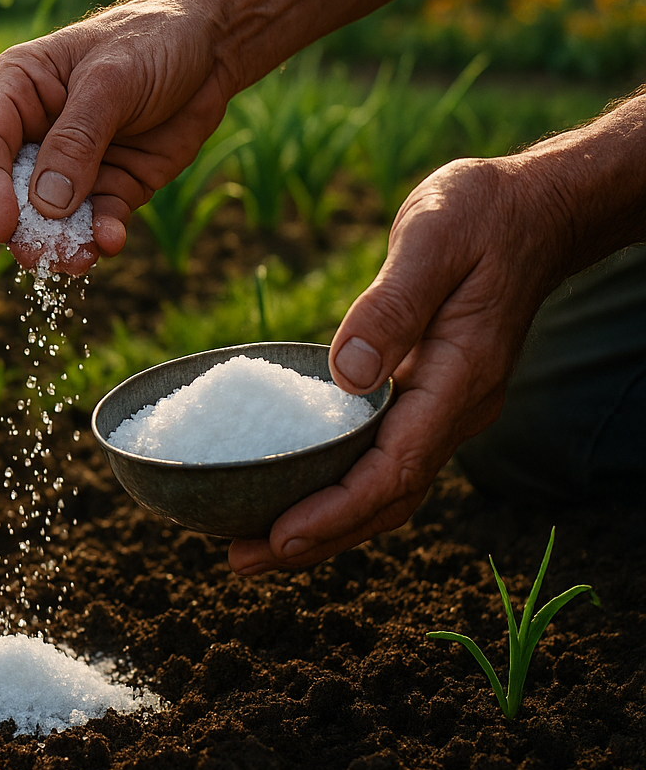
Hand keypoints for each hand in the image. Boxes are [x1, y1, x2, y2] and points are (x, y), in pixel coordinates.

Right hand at [0, 0, 231, 273]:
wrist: (213, 47)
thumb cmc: (152, 41)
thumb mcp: (112, 81)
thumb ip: (77, 140)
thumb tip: (46, 204)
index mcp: (17, 90)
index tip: (4, 226)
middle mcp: (35, 132)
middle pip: (11, 191)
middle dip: (24, 227)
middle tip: (39, 255)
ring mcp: (71, 165)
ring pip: (51, 217)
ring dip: (61, 243)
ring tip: (78, 260)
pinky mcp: (109, 187)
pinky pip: (95, 221)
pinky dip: (101, 236)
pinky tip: (111, 240)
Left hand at [228, 157, 568, 573]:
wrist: (532, 210)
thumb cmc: (479, 215)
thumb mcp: (431, 239)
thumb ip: (390, 305)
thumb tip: (345, 373)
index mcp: (458, 378)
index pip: (394, 469)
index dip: (336, 510)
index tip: (278, 536)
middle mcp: (455, 408)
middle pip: (385, 499)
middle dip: (316, 537)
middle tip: (239, 560)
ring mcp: (444, 407)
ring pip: (384, 487)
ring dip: (323, 522)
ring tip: (250, 543)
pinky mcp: (426, 396)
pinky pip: (380, 458)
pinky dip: (335, 485)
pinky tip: (288, 489)